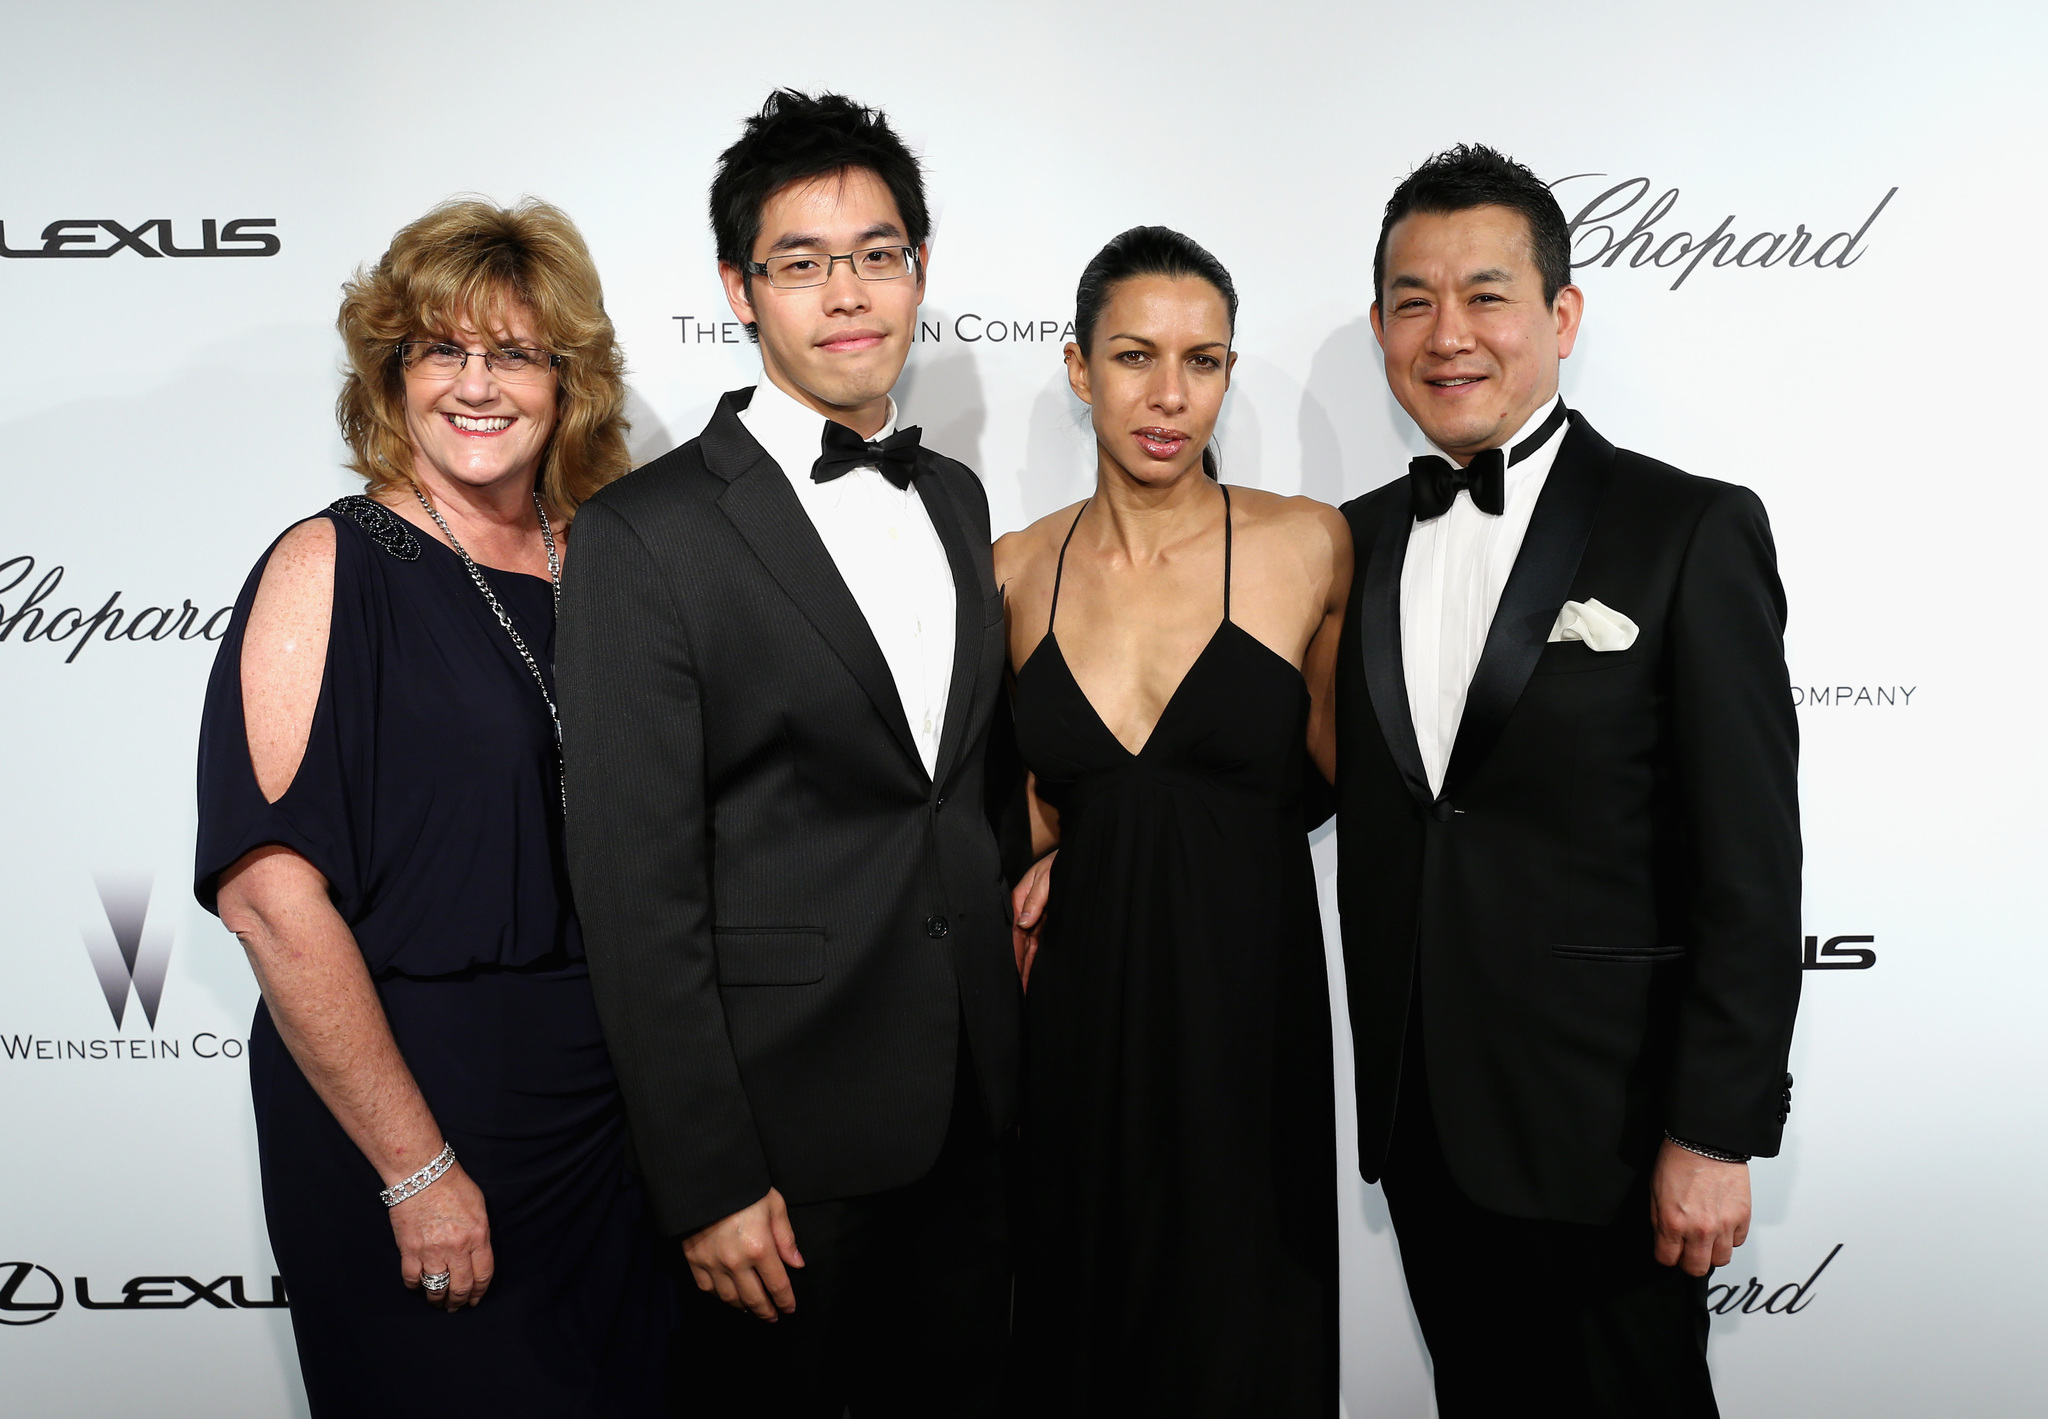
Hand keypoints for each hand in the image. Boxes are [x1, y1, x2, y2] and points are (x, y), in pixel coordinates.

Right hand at [391, 1161, 492, 1310]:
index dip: (479, 1292)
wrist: (422, 1173)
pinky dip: (415, 1286)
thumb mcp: (479, 1208)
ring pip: (436, 1288)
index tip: (475, 1300)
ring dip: (438, 1299)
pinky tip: (419, 1285)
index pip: (483, 1275)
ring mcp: (432, 1251)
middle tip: (456, 1306)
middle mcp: (456, 1248)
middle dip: (459, 1301)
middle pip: (461, 1287)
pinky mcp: (410, 1250)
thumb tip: (477, 1256)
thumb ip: (480, 1234)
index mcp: (478, 1236)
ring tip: (438, 1302)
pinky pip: (412, 1279)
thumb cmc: (453, 1185)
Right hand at [683, 1188, 803, 1320]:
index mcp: (759, 1247)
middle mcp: (735, 1262)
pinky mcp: (694, 1260)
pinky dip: (719, 1296)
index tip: (790, 1308)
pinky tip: (728, 1296)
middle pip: (754, 1298)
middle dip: (766, 1311)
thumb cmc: (743, 1188)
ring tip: (752, 1308)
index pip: (777, 1285)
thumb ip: (786, 1237)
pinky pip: (707, 1289)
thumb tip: (797, 1264)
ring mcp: (712, 1263)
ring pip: (730, 1298)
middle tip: (773, 1317)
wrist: (704, 1179)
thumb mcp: (773, 1205)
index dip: (786, 1300)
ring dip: (744, 1306)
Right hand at [1011, 851, 1055, 990]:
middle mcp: (1027, 911)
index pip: (1014, 932)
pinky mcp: (1049, 921)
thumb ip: (1035, 899)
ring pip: (1030, 947)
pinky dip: (1038, 958)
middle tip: (1018, 990)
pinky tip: (1035, 973)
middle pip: (1020, 943)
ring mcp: (1038, 917)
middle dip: (1018, 966)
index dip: (1014, 953)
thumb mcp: (1048, 877)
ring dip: (1027, 966)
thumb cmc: (1061, 863)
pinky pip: (1041, 943)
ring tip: (1024, 989)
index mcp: (1021, 899)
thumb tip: (1023, 922)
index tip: (1014, 973)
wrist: (1083, 856)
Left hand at [1650, 1139, 1750, 1276]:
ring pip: (1720, 1259)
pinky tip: (1721, 1223)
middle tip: (1687, 1250)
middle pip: (1696, 1268)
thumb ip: (1659, 1221)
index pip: (1667, 1260)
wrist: (1706, 1141)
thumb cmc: (1678, 1160)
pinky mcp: (1743, 1217)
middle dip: (1689, 1262)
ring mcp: (1724, 1225)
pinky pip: (1738, 1241)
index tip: (1668, 1251)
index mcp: (1673, 1223)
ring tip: (1706, 1238)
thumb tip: (1664, 1239)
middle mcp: (1700, 1229)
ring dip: (1711, 1252)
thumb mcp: (1655, 1191)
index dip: (1666, 1256)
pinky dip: (1730, 1237)